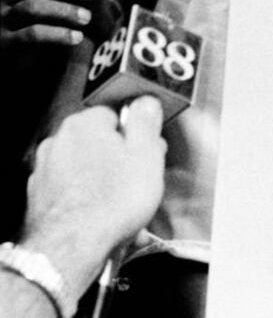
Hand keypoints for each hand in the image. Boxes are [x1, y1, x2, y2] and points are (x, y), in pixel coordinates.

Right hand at [0, 0, 96, 52]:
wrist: (3, 55)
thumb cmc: (20, 23)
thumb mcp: (27, 0)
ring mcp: (0, 19)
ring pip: (32, 7)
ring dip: (64, 10)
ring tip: (87, 17)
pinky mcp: (3, 43)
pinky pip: (31, 35)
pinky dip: (57, 34)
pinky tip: (77, 37)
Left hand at [21, 99, 165, 295]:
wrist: (71, 252)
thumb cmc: (108, 206)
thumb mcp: (147, 154)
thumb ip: (147, 121)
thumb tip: (146, 104)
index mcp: (84, 124)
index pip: (117, 116)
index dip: (137, 138)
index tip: (146, 155)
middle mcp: (59, 142)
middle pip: (100, 145)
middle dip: (120, 164)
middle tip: (138, 185)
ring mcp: (46, 172)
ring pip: (86, 172)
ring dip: (104, 187)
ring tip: (121, 210)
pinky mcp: (40, 200)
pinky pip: (73, 195)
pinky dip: (86, 205)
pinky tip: (102, 221)